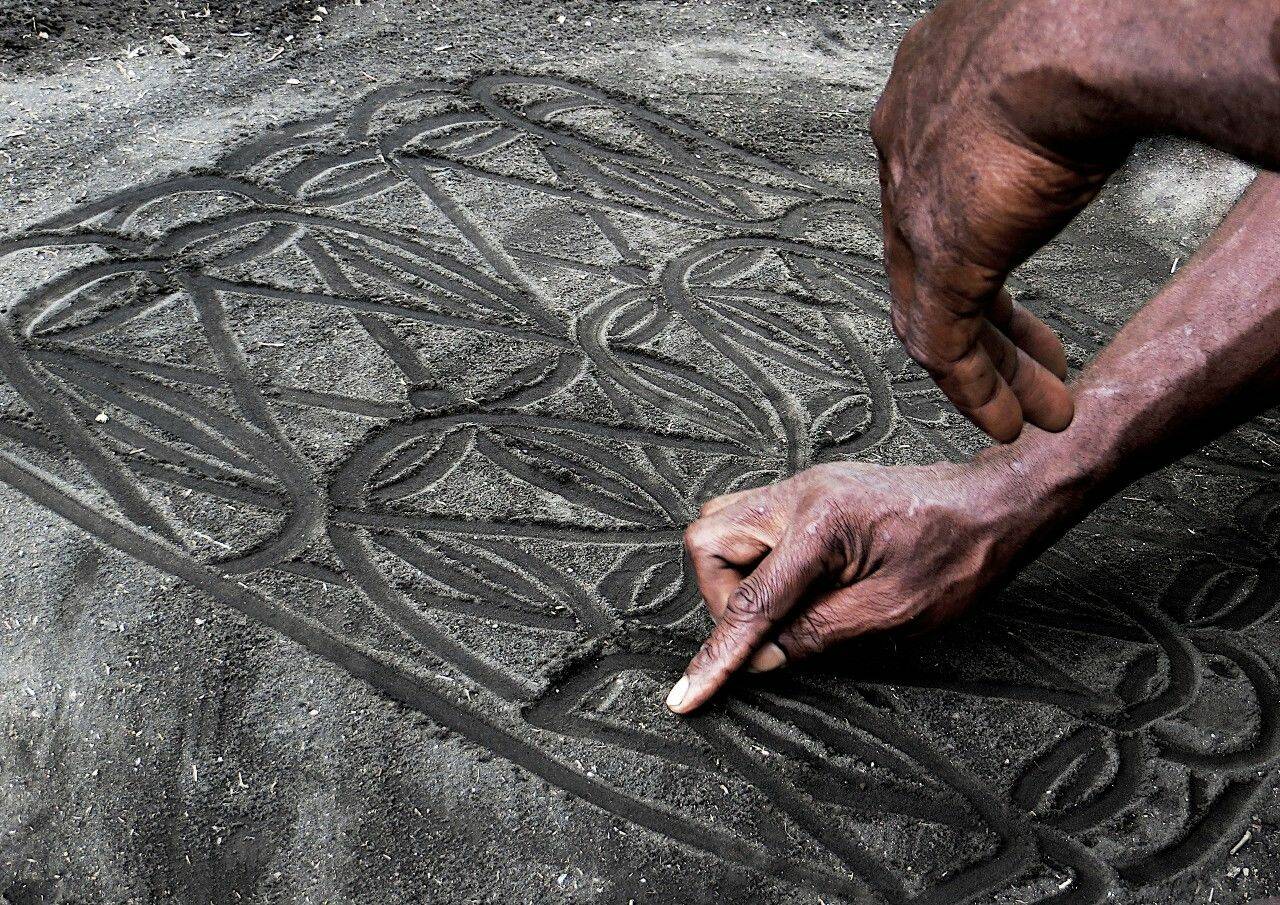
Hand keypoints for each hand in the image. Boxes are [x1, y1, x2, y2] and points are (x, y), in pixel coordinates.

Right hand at [667, 458, 1059, 713]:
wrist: (993, 506)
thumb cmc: (957, 556)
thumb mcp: (892, 613)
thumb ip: (816, 634)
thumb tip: (761, 658)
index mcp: (822, 524)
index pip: (750, 600)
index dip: (716, 654)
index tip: (686, 696)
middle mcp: (799, 494)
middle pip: (709, 541)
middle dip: (722, 598)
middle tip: (770, 635)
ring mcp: (800, 488)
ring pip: (720, 525)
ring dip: (734, 577)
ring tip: (783, 608)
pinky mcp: (808, 494)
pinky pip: (749, 520)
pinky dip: (755, 560)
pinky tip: (793, 585)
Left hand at [872, 0, 1136, 440]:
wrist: (1079, 34)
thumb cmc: (1084, 27)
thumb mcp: (1043, 74)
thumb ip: (1037, 118)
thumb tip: (1074, 131)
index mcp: (924, 101)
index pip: (936, 201)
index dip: (978, 251)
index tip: (1010, 295)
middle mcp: (903, 151)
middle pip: (930, 261)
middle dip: (988, 323)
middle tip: (1028, 369)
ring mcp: (915, 206)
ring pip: (935, 310)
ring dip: (989, 370)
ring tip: (1029, 414)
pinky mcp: (941, 255)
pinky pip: (942, 342)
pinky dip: (973, 389)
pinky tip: (1003, 422)